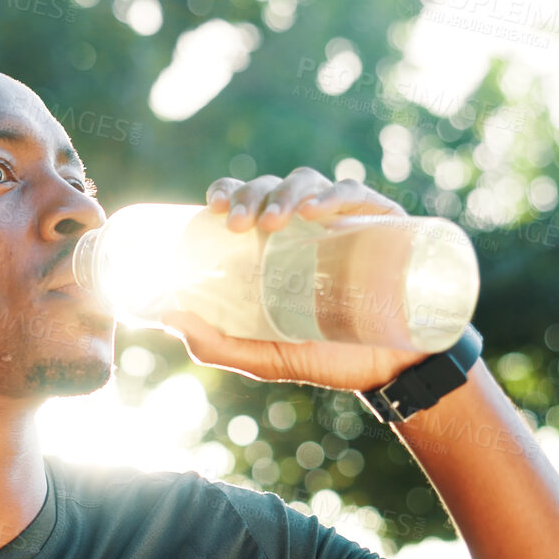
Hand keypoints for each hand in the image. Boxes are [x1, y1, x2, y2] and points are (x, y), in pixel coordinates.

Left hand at [159, 168, 431, 391]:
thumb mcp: (264, 356)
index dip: (229, 193)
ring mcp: (344, 221)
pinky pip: (357, 195)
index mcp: (275, 245)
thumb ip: (215, 344)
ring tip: (274, 220)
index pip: (246, 201)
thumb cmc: (326, 357)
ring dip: (286, 192)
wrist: (391, 374)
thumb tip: (166, 317)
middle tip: (237, 223)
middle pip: (272, 188)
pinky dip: (335, 195)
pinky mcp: (383, 224)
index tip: (213, 208)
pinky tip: (316, 210)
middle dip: (251, 195)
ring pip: (308, 184)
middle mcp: (306, 225)